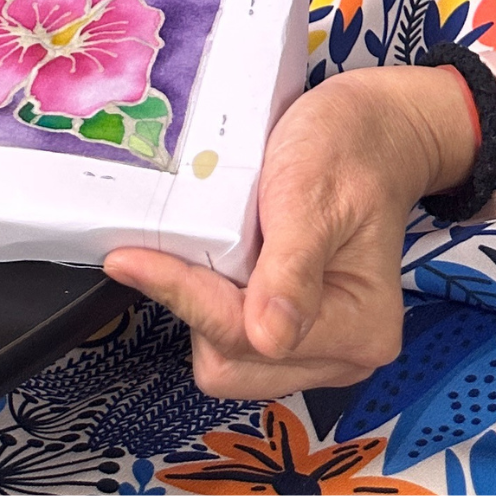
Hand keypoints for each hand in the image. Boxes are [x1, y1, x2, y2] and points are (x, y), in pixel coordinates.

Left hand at [103, 65, 477, 398]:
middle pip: (230, 362)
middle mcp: (341, 352)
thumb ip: (293, 267)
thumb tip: (269, 338)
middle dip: (190, 309)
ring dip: (195, 304)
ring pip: (224, 353)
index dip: (184, 295)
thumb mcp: (314, 193)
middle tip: (158, 248)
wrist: (369, 132)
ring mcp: (314, 343)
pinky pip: (229, 331)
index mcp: (359, 326)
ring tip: (185, 249)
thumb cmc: (345, 151)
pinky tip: (197, 257)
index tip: (126, 259)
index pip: (245, 335)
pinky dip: (204, 299)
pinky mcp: (290, 325)